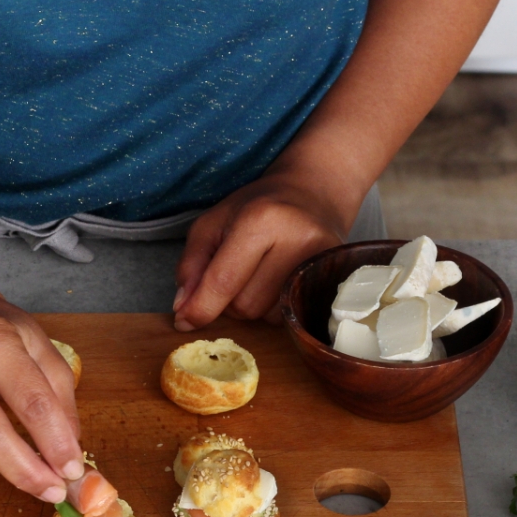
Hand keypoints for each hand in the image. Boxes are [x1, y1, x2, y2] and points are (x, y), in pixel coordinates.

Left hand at [171, 175, 357, 329]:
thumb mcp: (212, 224)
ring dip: (252, 306)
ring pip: (266, 317)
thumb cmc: (257, 207)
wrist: (313, 194)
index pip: (224, 281)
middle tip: (235, 273)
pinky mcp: (333, 278)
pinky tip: (277, 282)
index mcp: (261, 220)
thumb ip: (191, 266)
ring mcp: (320, 262)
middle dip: (228, 301)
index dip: (200, 308)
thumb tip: (183, 311)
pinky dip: (273, 307)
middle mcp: (297, 241)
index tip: (184, 322)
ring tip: (259, 274)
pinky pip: (289, 317)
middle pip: (245, 306)